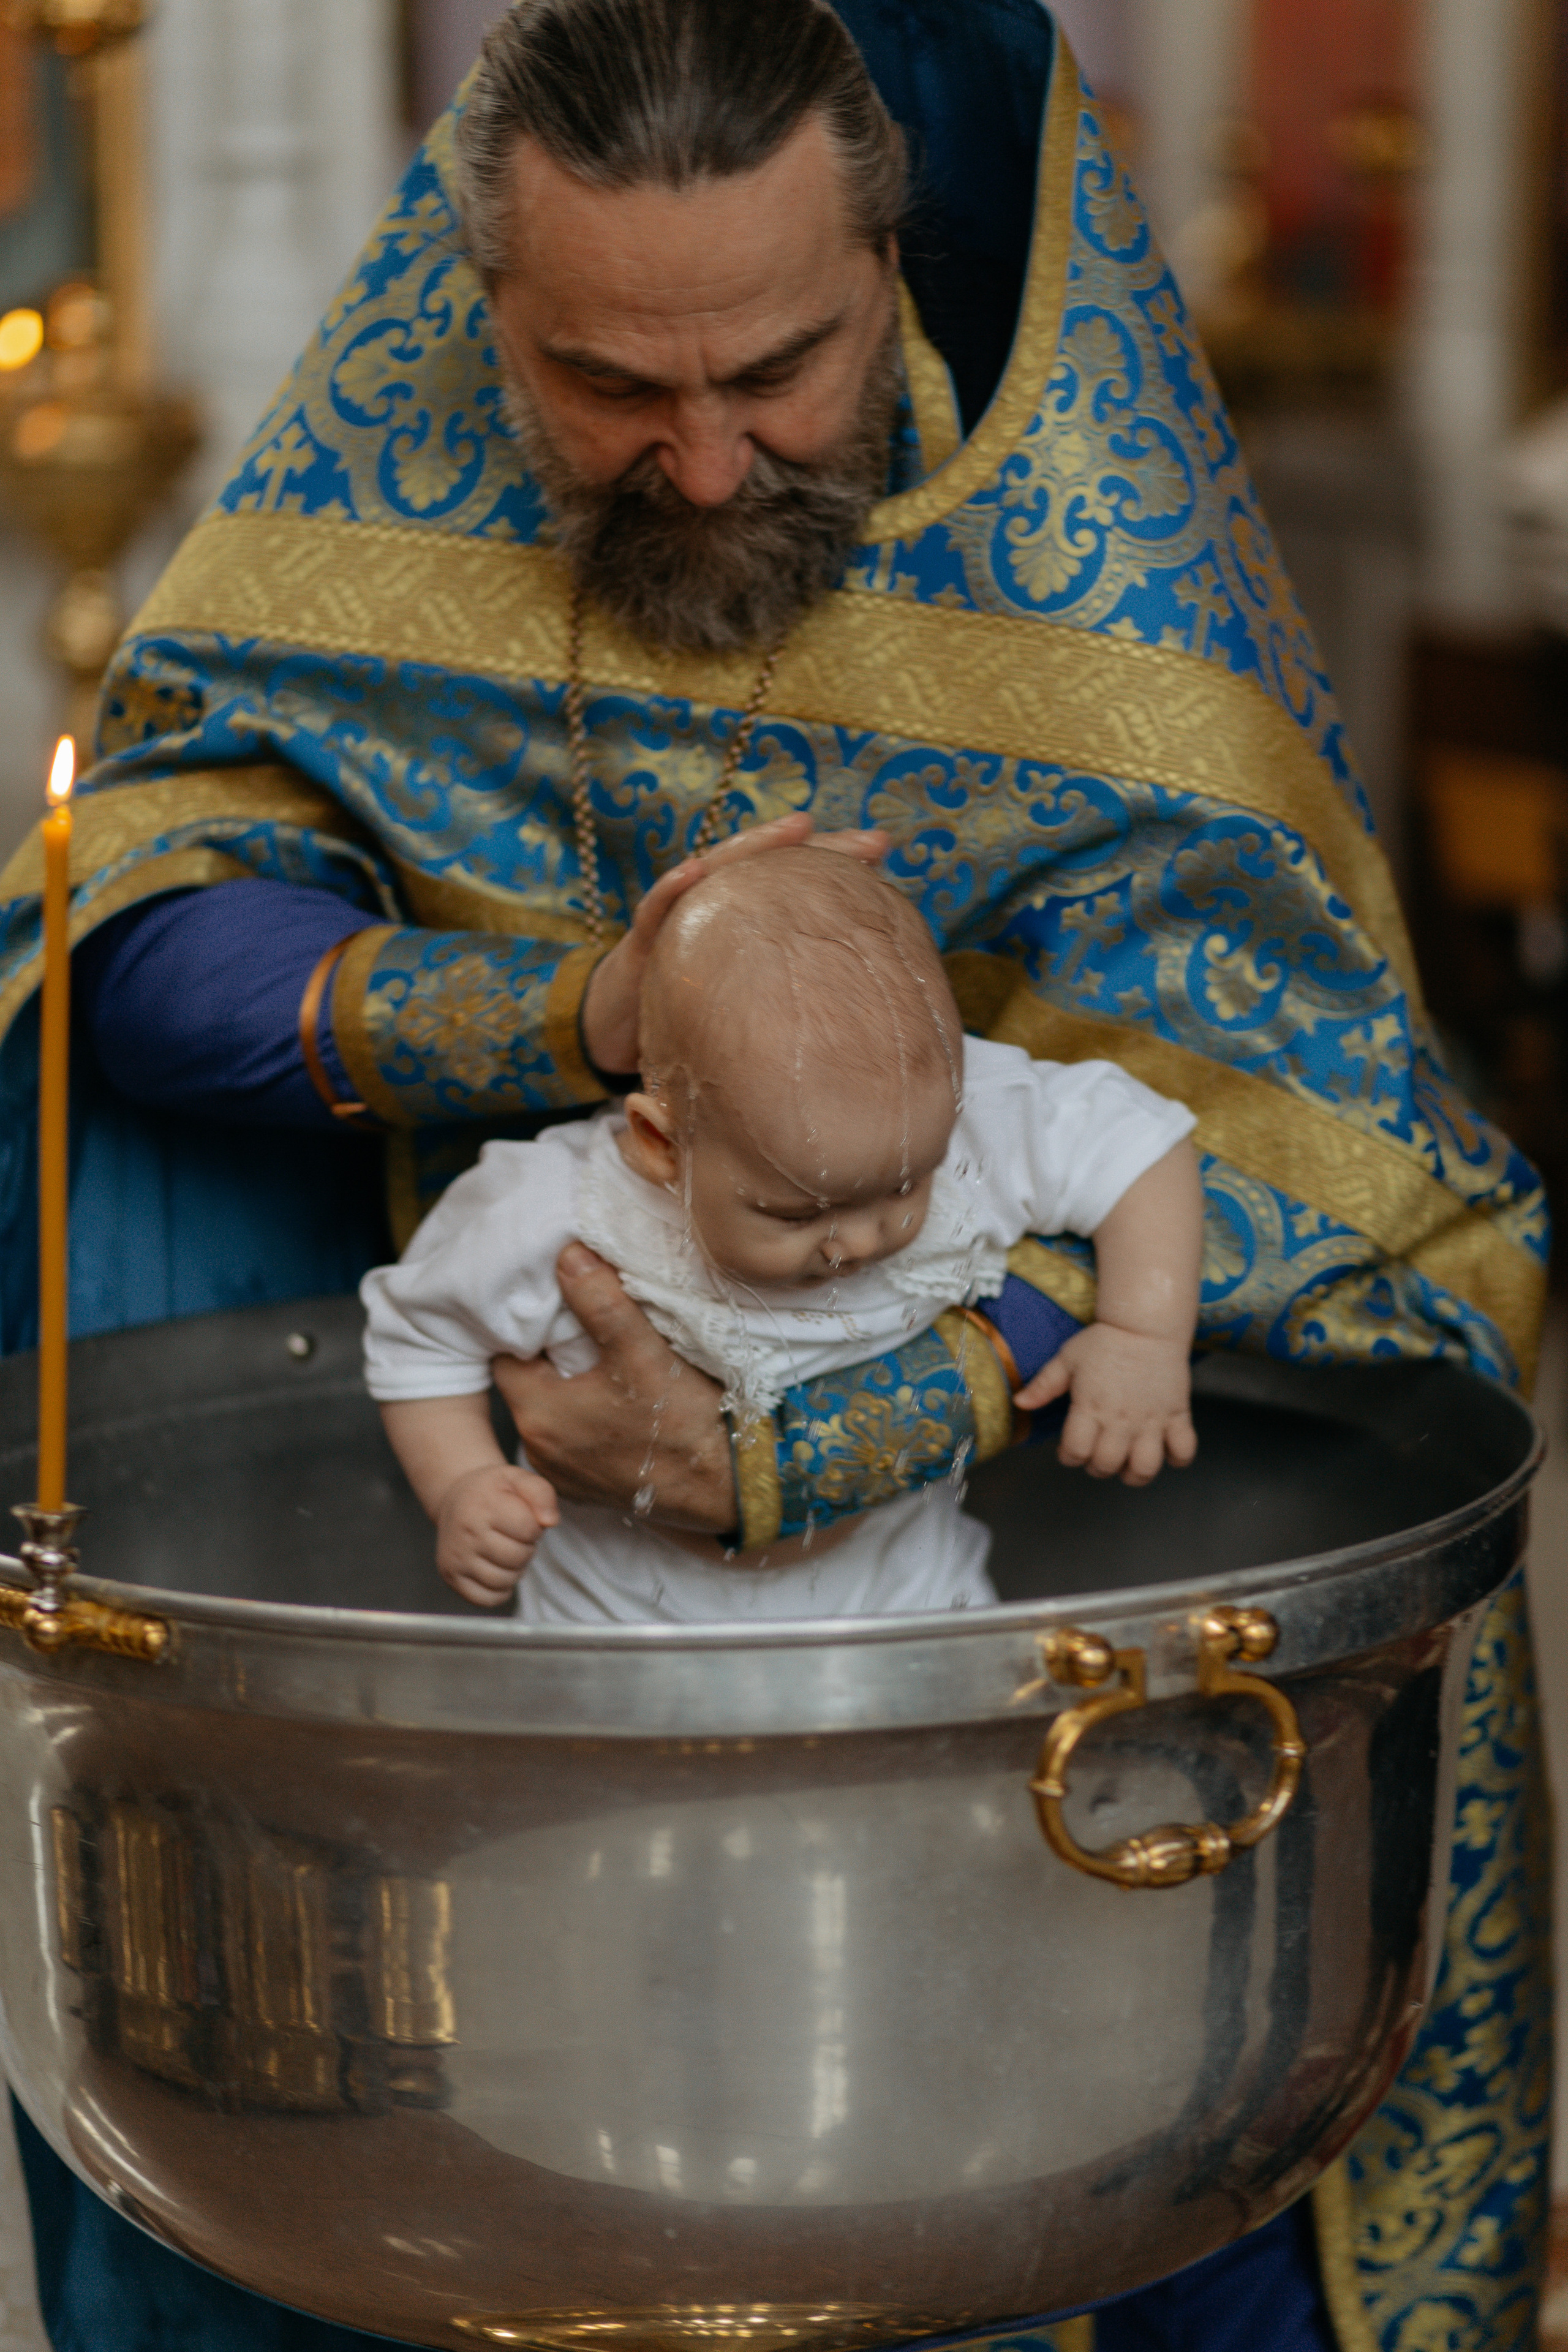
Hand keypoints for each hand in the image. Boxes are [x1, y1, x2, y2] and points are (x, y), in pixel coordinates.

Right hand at [435, 1462, 558, 1606]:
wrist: (455, 1499)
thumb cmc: (490, 1491)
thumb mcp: (518, 1478)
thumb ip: (542, 1493)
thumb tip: (550, 1522)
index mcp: (482, 1506)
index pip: (528, 1529)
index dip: (534, 1526)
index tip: (523, 1518)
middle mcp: (465, 1534)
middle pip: (518, 1557)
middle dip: (526, 1547)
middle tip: (514, 1535)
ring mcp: (456, 1558)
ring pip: (505, 1581)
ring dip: (515, 1569)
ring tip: (506, 1549)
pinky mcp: (452, 1577)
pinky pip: (488, 1598)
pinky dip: (500, 1589)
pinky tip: (497, 1567)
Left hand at [492, 1246, 735, 1530]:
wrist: (726, 1488)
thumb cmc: (683, 1424)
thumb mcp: (641, 1352)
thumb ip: (600, 1302)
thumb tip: (567, 1255)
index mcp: (539, 1413)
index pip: (507, 1354)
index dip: (527, 1328)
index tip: (555, 1308)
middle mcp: (539, 1450)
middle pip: (528, 1384)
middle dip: (549, 1356)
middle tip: (582, 1328)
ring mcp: (562, 1475)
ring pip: (550, 1413)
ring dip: (568, 1389)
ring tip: (603, 1364)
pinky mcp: (588, 1489)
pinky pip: (572, 1441)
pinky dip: (585, 1420)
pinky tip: (617, 1405)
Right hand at [581, 817, 890, 1073]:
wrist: (619, 1029)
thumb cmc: (692, 1015)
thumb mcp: (750, 1005)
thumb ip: (789, 996)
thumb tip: (860, 1016)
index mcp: (748, 922)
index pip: (796, 883)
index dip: (838, 863)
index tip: (885, 852)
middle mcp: (718, 910)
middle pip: (769, 867)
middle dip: (820, 847)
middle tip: (872, 841)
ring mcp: (680, 920)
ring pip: (718, 872)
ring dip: (755, 846)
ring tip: (798, 827)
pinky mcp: (640, 944)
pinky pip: (654, 912)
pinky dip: (670, 890)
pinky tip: (692, 872)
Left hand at [1015, 1324, 1196, 1487]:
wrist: (1147, 1324)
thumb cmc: (1105, 1340)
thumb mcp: (1067, 1359)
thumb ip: (1043, 1385)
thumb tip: (1019, 1403)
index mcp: (1090, 1406)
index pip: (1075, 1451)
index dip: (1068, 1457)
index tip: (1070, 1449)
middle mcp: (1120, 1418)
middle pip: (1107, 1464)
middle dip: (1097, 1467)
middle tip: (1097, 1456)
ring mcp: (1151, 1419)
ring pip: (1145, 1467)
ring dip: (1135, 1474)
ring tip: (1129, 1464)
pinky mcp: (1177, 1415)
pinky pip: (1183, 1450)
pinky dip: (1177, 1459)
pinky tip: (1164, 1451)